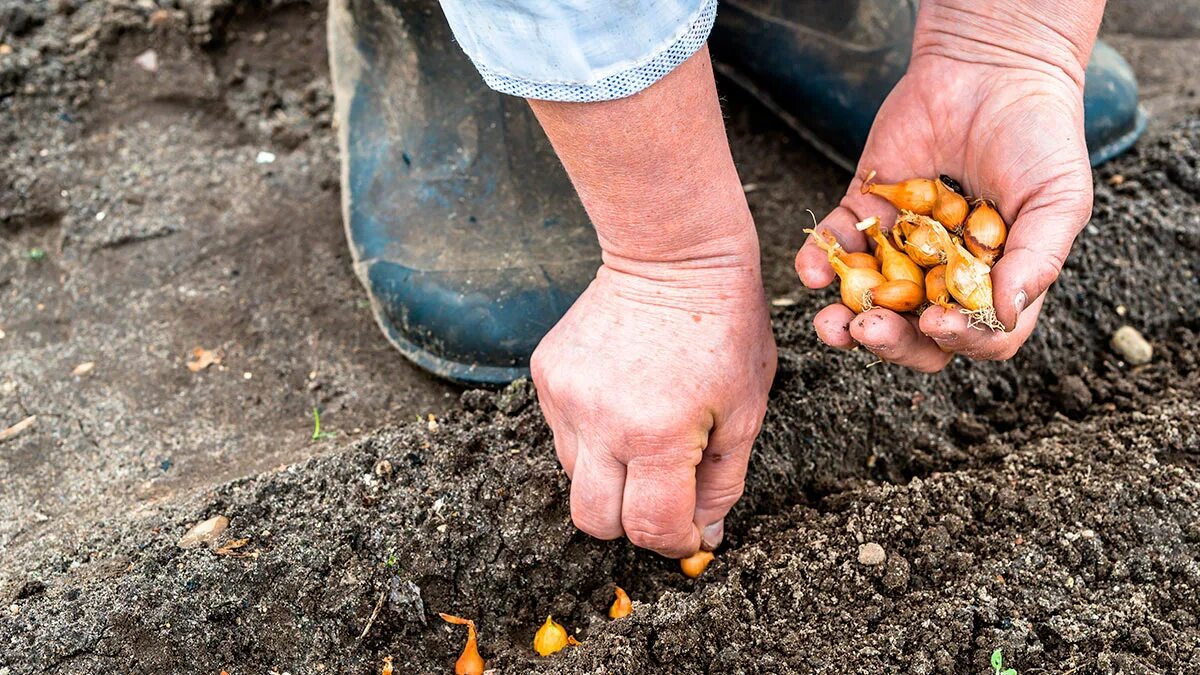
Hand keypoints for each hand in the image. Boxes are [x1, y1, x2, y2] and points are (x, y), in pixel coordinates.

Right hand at [531, 256, 775, 557]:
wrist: (672, 253)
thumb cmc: (724, 328)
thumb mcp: (746, 412)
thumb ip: (722, 484)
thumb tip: (701, 537)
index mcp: (659, 433)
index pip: (649, 527)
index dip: (673, 542)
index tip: (689, 530)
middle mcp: (601, 420)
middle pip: (595, 521)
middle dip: (631, 523)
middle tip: (664, 495)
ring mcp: (565, 396)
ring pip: (576, 478)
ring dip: (612, 475)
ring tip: (647, 429)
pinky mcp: (545, 374)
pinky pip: (563, 434)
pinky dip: (593, 435)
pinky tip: (623, 398)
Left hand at [795, 2, 1097, 370]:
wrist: (992, 69)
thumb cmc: (1040, 137)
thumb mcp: (1059, 198)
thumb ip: (1037, 257)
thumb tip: (1005, 310)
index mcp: (995, 283)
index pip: (977, 335)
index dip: (958, 340)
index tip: (938, 324)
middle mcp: (944, 275)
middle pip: (915, 333)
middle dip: (890, 341)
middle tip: (871, 330)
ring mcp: (901, 247)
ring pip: (867, 302)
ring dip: (845, 321)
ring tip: (831, 324)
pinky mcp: (864, 212)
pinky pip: (836, 247)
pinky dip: (817, 262)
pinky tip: (810, 271)